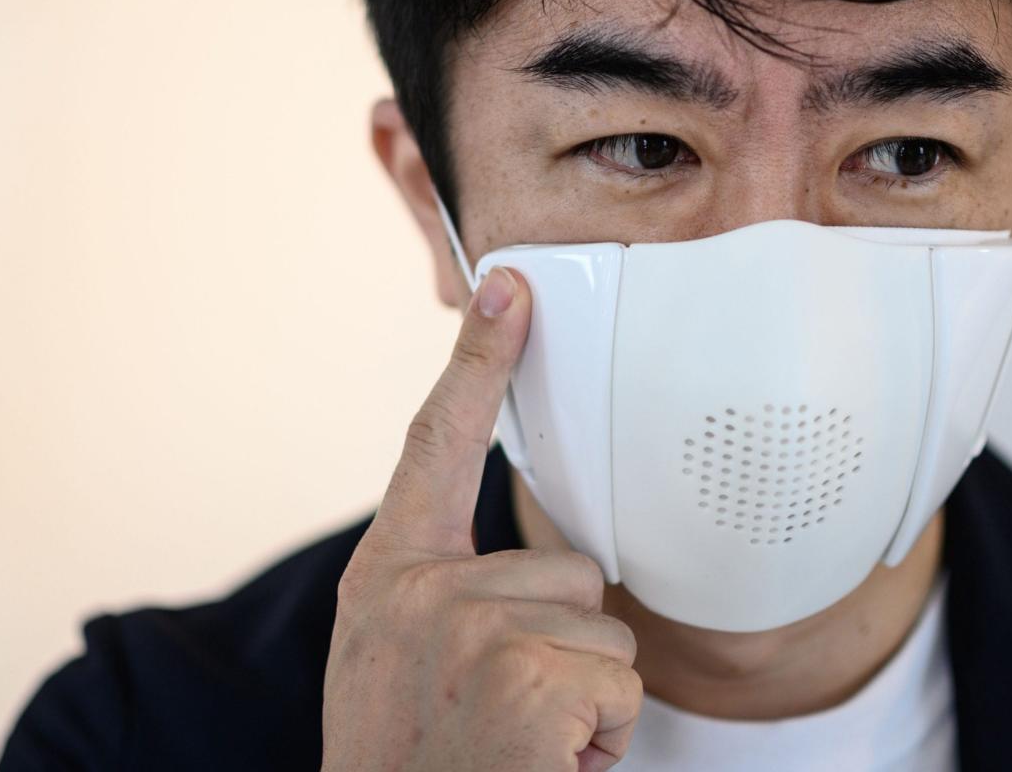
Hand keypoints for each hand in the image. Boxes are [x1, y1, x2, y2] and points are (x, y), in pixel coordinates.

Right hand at [322, 267, 641, 771]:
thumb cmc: (405, 756)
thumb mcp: (392, 656)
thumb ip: (441, 588)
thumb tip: (537, 565)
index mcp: (389, 574)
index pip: (435, 443)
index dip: (478, 360)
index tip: (511, 288)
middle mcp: (423, 588)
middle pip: (570, 569)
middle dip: (564, 645)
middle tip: (502, 710)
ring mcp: (471, 628)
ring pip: (604, 631)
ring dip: (582, 696)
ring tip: (518, 741)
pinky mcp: (525, 677)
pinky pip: (621, 684)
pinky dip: (601, 739)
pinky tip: (543, 765)